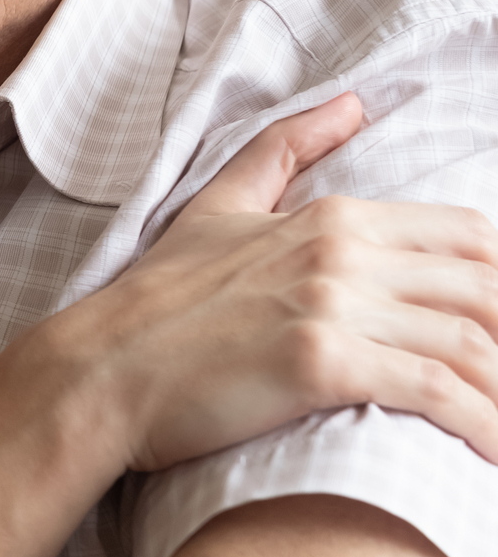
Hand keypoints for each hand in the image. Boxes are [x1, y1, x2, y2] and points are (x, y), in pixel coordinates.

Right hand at [0, 94, 497, 556]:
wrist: (98, 371)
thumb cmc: (154, 302)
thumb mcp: (218, 208)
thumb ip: (285, 151)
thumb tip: (350, 101)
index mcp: (333, 217)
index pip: (468, 239)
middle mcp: (342, 253)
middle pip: (485, 290)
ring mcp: (332, 305)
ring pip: (472, 343)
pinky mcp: (321, 364)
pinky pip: (435, 391)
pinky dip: (481, 425)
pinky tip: (493, 455)